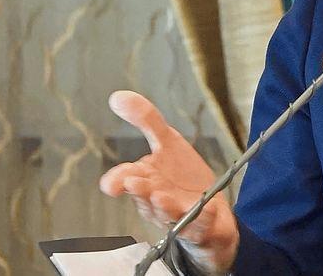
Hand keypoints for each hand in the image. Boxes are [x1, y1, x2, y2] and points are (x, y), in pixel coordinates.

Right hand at [99, 90, 239, 272]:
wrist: (211, 208)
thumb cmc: (182, 177)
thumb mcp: (168, 142)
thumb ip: (146, 119)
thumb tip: (117, 96)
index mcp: (146, 179)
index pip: (125, 179)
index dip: (118, 180)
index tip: (112, 182)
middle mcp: (156, 200)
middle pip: (144, 197)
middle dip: (139, 190)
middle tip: (134, 183)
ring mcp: (177, 215)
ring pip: (167, 213)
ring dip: (163, 205)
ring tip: (160, 195)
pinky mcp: (200, 226)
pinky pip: (200, 223)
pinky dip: (202, 217)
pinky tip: (207, 208)